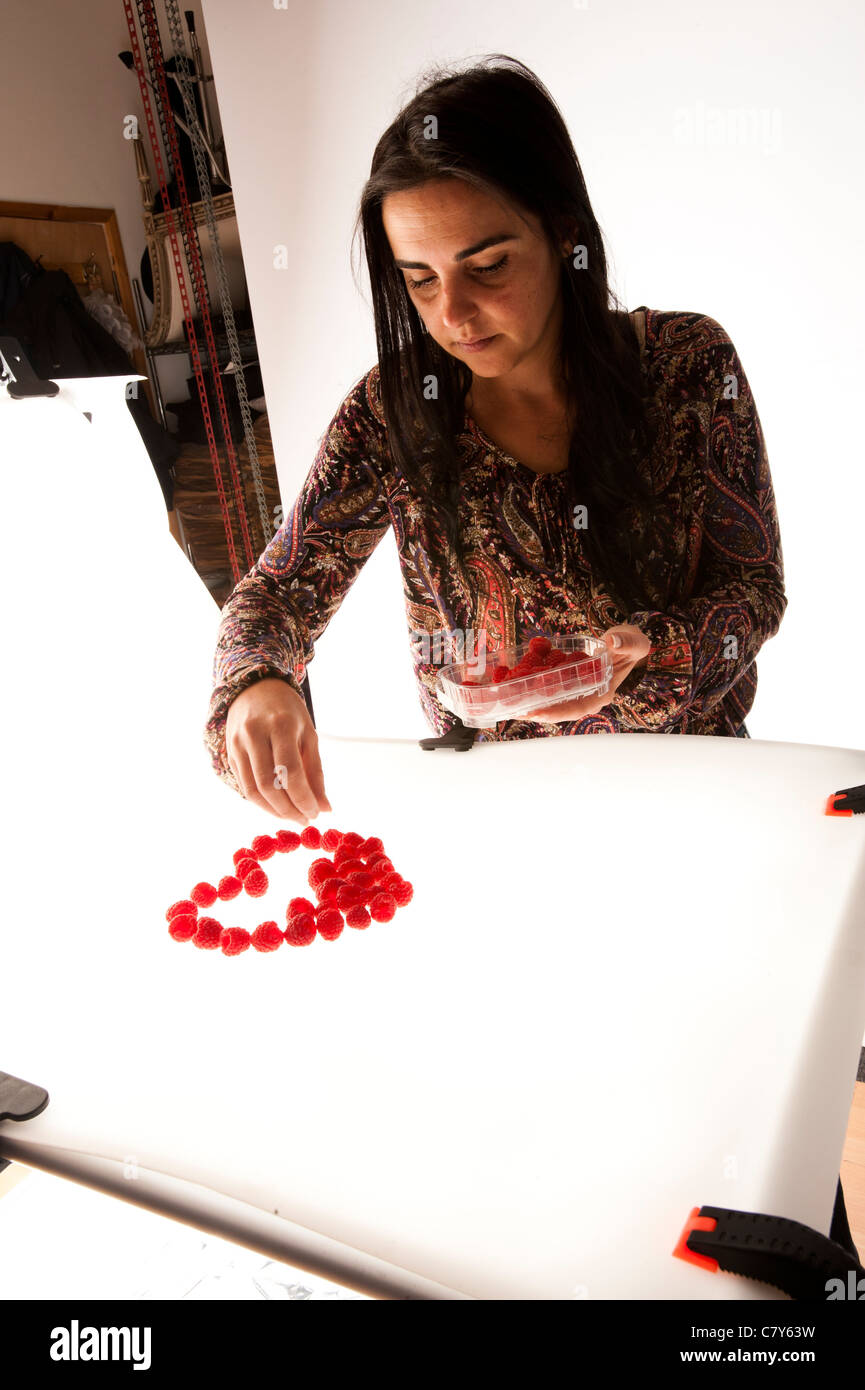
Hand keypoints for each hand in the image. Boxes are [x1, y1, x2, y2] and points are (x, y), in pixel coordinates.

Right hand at [224, 677, 332, 821]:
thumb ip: (315, 772)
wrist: (255, 689)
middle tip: (304, 820)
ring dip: (273, 810)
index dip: (303, 799)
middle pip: (268, 785)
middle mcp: (255, 734)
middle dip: (288, 809)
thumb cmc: (288, 712)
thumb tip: (324, 808)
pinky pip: (244, 785)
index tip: (315, 814)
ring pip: (252, 789)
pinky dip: (261, 801)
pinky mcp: (229, 752)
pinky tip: (276, 806)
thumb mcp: (308, 735)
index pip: (290, 772)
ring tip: (291, 817)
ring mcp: (238, 743)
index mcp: (281, 725)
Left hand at [521, 625, 650, 721]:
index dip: (556, 712)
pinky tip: (514, 680)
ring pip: (550, 700)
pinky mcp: (567, 681)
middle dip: (536, 711)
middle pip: (558, 710)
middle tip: (513, 711)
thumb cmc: (630, 645)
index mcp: (602, 694)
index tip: (537, 713)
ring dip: (530, 701)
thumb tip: (612, 641)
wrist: (624, 642)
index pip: (577, 709)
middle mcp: (586, 696)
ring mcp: (575, 690)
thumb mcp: (633, 642)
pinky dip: (532, 683)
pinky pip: (548, 686)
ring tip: (507, 702)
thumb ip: (626, 643)